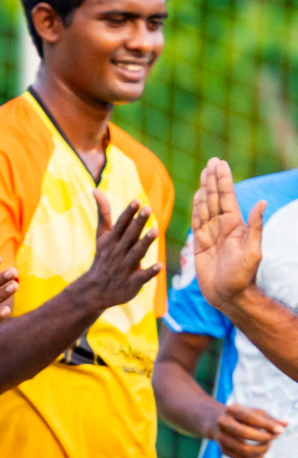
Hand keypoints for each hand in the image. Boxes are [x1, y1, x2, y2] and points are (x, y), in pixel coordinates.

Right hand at [71, 191, 160, 312]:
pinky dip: (150, 272)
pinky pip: (142, 277)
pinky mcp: (132, 282)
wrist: (96, 289)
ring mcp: (124, 267)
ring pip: (136, 253)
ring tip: (154, 232)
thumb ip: (103, 213)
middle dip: (138, 223)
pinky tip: (159, 266)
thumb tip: (96, 190)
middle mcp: (118, 252)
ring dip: (144, 243)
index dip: (128, 213)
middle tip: (147, 209)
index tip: (136, 201)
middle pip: (129, 235)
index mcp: (112, 240)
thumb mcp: (102, 235)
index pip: (120, 224)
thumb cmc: (103, 257)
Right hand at [192, 158, 264, 313]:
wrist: (228, 296)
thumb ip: (255, 227)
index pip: (227, 198)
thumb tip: (261, 202)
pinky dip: (196, 207)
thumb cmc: (242, 277)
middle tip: (212, 161)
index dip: (223, 181)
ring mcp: (212, 234)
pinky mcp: (201, 244)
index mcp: (236, 226)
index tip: (220, 164)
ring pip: (206, 206)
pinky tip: (196, 196)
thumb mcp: (253, 252)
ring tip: (204, 173)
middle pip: (216, 198)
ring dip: (204, 189)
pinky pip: (197, 222)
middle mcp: (223, 227)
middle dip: (214, 179)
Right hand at [203, 401, 285, 457]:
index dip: (266, 425)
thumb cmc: (243, 417)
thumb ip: (271, 419)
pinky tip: (262, 453)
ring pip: (243, 450)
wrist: (217, 422)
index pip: (249, 418)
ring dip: (261, 449)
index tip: (280, 430)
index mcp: (232, 410)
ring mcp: (221, 438)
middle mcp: (222, 423)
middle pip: (243, 433)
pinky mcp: (224, 451)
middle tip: (273, 438)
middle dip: (263, 438)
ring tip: (268, 445)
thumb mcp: (256, 413)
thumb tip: (284, 425)